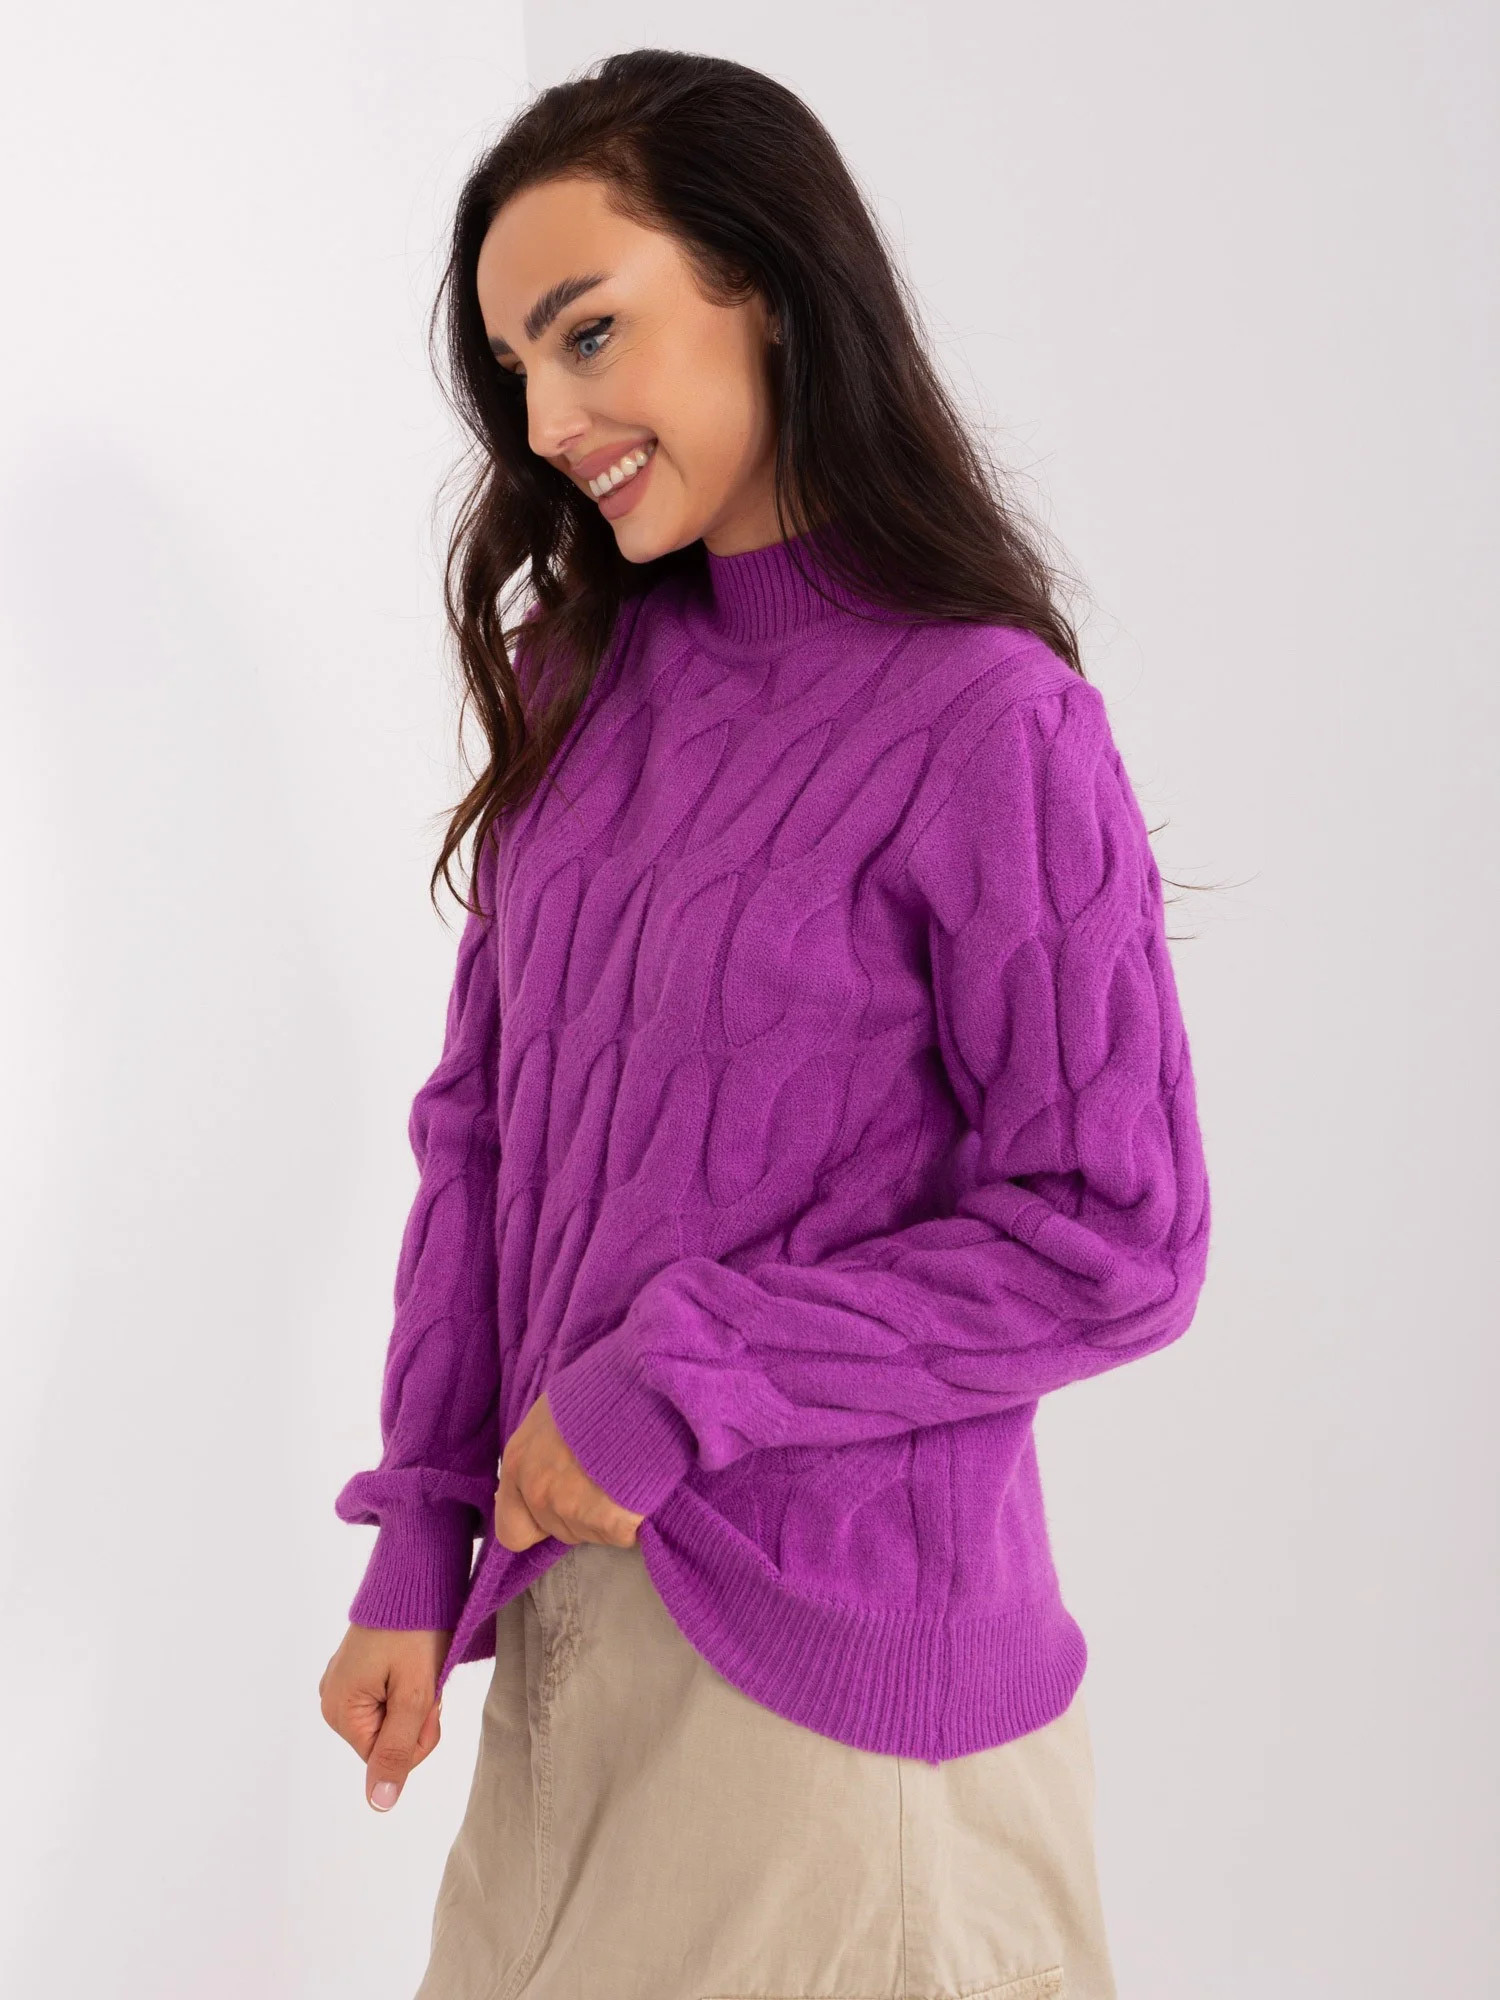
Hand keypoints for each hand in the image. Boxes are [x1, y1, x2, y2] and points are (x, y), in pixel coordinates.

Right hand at [319, 1624, 448, 1811]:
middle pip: (387, 1742)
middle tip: (424, 1678)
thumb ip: (397, 1750)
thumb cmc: (417, 1631)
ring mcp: (343, 1684)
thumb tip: (379, 1804)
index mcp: (340, 1709)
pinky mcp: (356, 1671)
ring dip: (413, 1701)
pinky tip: (409, 1662)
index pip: (387, 1760)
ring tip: (418, 1666)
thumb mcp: (414, 1694)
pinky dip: (406, 1687)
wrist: (415, 1575)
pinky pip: (386, 1699)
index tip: (427, 1696)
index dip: (418, 1734)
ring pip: (390, 1721)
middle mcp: (332, 1699)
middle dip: (416, 1718)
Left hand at [495, 1389, 645, 1551]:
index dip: (537, 1524)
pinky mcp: (608, 1521)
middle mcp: (537, 1491)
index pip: (512, 1530)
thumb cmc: (600, 1389)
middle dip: (582, 1514)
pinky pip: (624, 1536)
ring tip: (627, 1476)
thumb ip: (540, 1451)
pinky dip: (636, 1521)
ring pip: (593, 1536)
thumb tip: (540, 1473)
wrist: (642, 1388)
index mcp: (518, 1462)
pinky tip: (642, 1488)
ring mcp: (570, 1509)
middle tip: (606, 1479)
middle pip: (560, 1532)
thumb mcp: (554, 1411)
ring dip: (610, 1515)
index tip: (560, 1507)